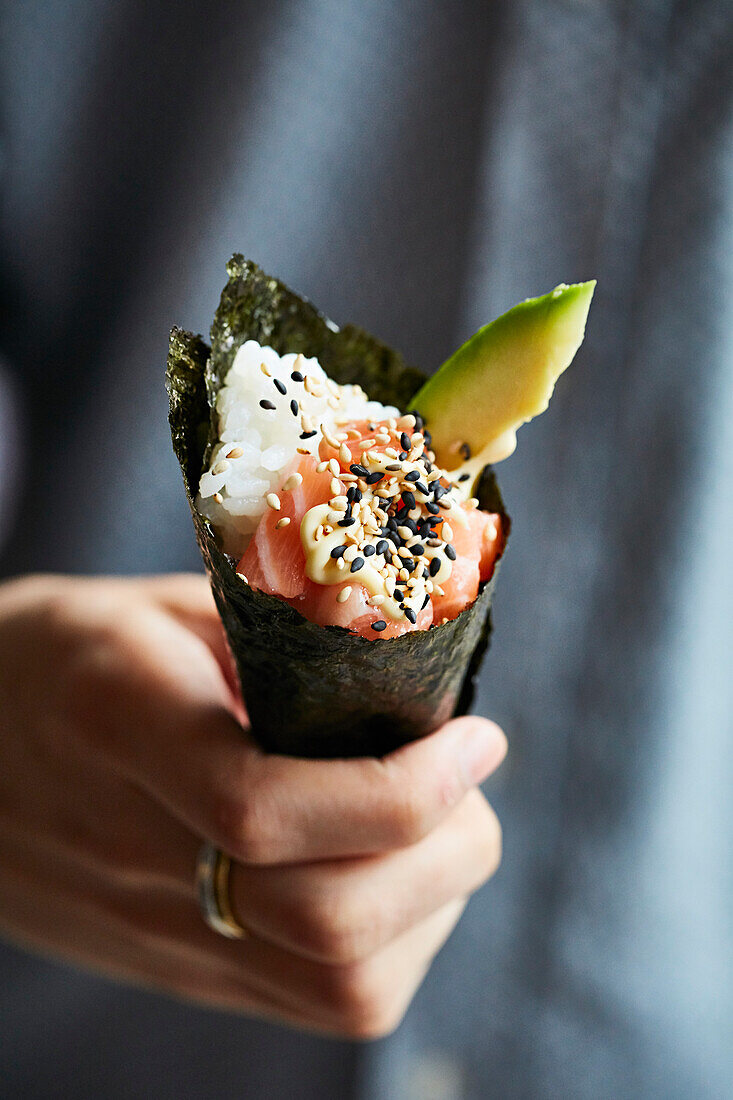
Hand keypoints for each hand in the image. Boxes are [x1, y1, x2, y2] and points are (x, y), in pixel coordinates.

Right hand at [0, 573, 505, 1037]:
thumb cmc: (66, 652)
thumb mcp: (158, 605)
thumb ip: (273, 633)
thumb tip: (408, 666)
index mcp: (120, 727)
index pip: (266, 809)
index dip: (402, 789)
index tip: (475, 738)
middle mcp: (134, 850)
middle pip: (325, 924)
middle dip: (447, 853)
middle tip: (469, 773)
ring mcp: (155, 927)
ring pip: (337, 987)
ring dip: (430, 907)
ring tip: (438, 824)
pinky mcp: (180, 966)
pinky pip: (317, 1000)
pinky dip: (392, 944)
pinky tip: (388, 869)